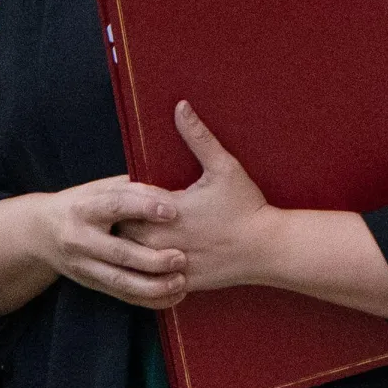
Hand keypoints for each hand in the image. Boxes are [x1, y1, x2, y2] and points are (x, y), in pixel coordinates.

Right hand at [0, 174, 188, 312]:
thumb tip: (173, 193)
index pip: (116, 206)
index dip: (145, 207)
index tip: (173, 211)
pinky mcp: (90, 283)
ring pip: (120, 282)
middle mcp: (81, 238)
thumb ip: (132, 189)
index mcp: (85, 207)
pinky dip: (149, 300)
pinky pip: (122, 296)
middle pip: (119, 253)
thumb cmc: (83, 202)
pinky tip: (173, 296)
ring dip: (154, 286)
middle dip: (153, 259)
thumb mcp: (100, 188)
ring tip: (181, 282)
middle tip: (181, 257)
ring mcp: (84, 265)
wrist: (41, 232)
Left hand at [119, 101, 279, 291]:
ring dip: (130, 247)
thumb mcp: (223, 166)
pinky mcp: (181, 282)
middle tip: (120, 212)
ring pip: (132, 259)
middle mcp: (164, 240)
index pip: (124, 203)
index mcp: (168, 210)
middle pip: (121, 232)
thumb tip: (180, 106)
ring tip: (132, 234)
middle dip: (120, 221)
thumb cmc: (246, 206)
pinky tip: (151, 258)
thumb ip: (198, 136)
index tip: (121, 191)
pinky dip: (147, 269)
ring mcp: (171, 264)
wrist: (268, 248)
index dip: (120, 197)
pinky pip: (150, 280)